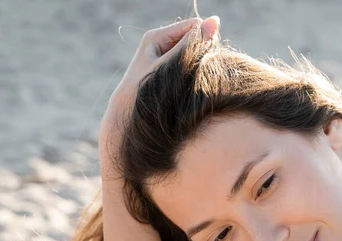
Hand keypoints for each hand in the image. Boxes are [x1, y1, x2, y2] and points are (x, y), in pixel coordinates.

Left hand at [102, 16, 219, 129]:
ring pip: (193, 54)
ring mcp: (163, 57)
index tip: (204, 63)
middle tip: (194, 77)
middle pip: (194, 39)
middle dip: (201, 54)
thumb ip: (191, 45)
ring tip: (188, 84)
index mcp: (156, 37)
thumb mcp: (171, 67)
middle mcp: (159, 44)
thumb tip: (215, 20)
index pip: (195, 27)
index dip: (205, 42)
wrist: (126, 118)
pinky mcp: (167, 70)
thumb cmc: (146, 93)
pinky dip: (193, 74)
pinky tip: (187, 88)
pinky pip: (189, 66)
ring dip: (198, 66)